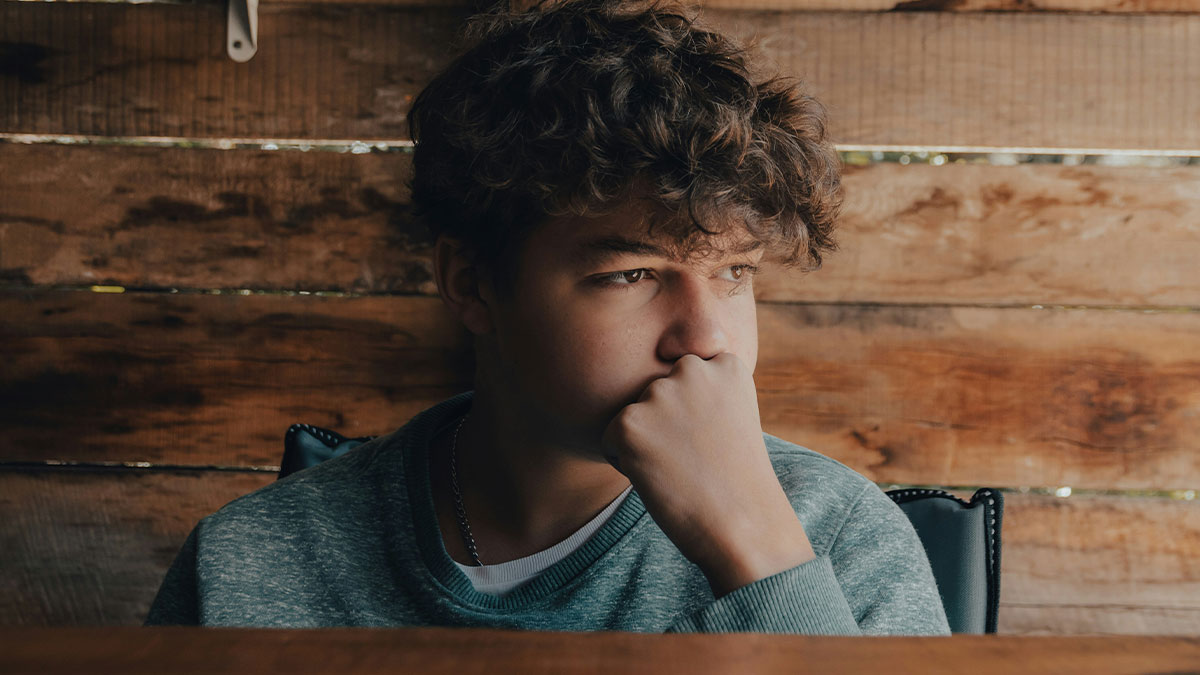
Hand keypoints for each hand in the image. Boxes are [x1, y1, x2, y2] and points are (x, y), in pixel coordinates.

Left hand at [601, 352, 815, 596]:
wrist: (743, 524)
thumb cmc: (737, 478)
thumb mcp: (735, 416)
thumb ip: (706, 389)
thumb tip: (660, 379)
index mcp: (726, 365)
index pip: (687, 375)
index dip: (695, 414)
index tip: (716, 440)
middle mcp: (692, 370)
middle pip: (657, 392)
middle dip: (666, 422)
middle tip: (697, 458)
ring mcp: (659, 394)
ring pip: (635, 414)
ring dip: (647, 441)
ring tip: (681, 469)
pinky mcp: (630, 423)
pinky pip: (610, 438)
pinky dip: (625, 461)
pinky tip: (660, 478)